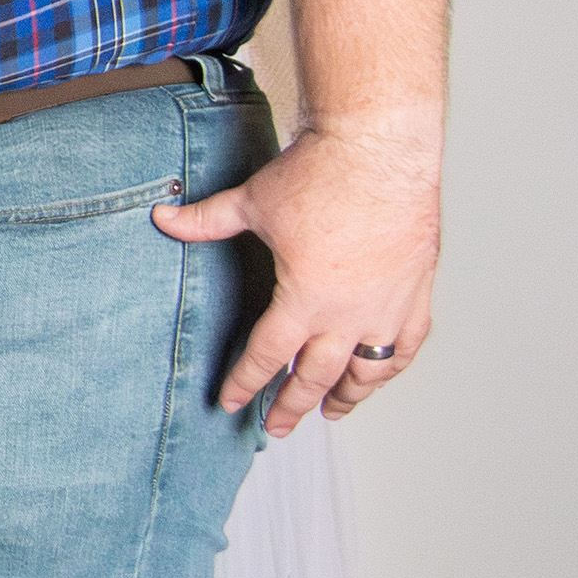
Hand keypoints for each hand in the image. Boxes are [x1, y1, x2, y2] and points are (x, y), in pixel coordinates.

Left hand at [155, 123, 439, 434]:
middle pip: (316, 376)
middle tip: (278, 427)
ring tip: (330, 411)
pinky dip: (390, 366)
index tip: (232, 403)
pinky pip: (406, 345)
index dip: (246, 382)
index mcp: (304, 299)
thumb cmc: (317, 175)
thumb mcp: (251, 202)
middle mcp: (349, 314)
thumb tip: (160, 217)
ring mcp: (388, 307)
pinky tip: (378, 374)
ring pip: (367, 371)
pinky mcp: (417, 292)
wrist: (379, 150)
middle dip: (292, 404)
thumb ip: (204, 221)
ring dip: (347, 395)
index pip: (268, 355)